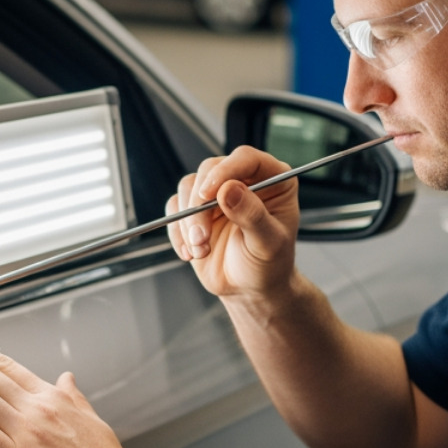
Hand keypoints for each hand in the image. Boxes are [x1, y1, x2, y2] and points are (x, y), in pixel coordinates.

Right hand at [167, 147, 299, 298]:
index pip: (246, 158)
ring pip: (188, 186)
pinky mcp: (195, 209)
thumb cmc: (269, 265)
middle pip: (210, 169)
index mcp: (273, 181)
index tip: (208, 194)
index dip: (225, 171)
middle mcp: (243, 180)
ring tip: (201, 249)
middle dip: (199, 204)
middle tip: (201, 236)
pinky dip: (177, 231)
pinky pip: (174, 207)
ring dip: (188, 221)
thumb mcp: (268, 244)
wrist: (249, 288)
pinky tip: (192, 252)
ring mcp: (217, 193)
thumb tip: (229, 189)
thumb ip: (252, 215)